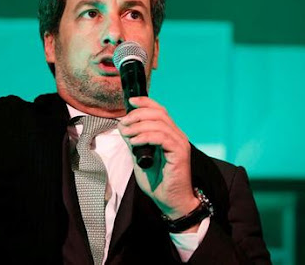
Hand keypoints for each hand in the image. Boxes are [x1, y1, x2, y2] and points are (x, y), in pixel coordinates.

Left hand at [118, 97, 199, 219]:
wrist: (171, 202)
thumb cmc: (158, 182)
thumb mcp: (140, 158)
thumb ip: (134, 142)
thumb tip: (124, 127)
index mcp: (170, 134)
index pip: (160, 111)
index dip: (145, 102)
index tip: (130, 101)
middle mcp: (177, 136)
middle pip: (159, 113)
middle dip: (138, 114)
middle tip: (124, 123)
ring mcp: (180, 144)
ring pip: (159, 124)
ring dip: (139, 126)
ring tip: (127, 133)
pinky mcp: (180, 153)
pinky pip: (162, 138)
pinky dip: (146, 136)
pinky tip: (135, 141)